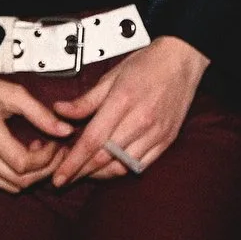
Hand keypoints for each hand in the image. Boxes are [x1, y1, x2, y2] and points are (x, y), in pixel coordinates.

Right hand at [0, 62, 73, 191]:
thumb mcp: (13, 93)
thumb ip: (41, 114)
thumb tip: (66, 131)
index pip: (25, 164)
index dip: (47, 158)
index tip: (56, 143)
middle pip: (20, 181)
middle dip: (45, 169)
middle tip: (55, 152)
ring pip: (10, 186)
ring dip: (31, 175)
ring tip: (38, 152)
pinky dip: (13, 176)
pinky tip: (18, 155)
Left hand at [49, 36, 209, 183]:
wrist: (181, 61)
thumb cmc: (147, 65)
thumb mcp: (111, 76)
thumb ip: (86, 100)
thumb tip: (60, 111)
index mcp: (122, 101)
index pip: (92, 140)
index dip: (72, 162)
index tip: (58, 176)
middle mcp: (141, 121)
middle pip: (104, 158)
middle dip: (80, 172)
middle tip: (64, 178)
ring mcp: (156, 133)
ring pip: (122, 166)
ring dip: (99, 174)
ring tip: (84, 172)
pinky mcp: (166, 141)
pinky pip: (140, 166)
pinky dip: (121, 170)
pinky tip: (108, 167)